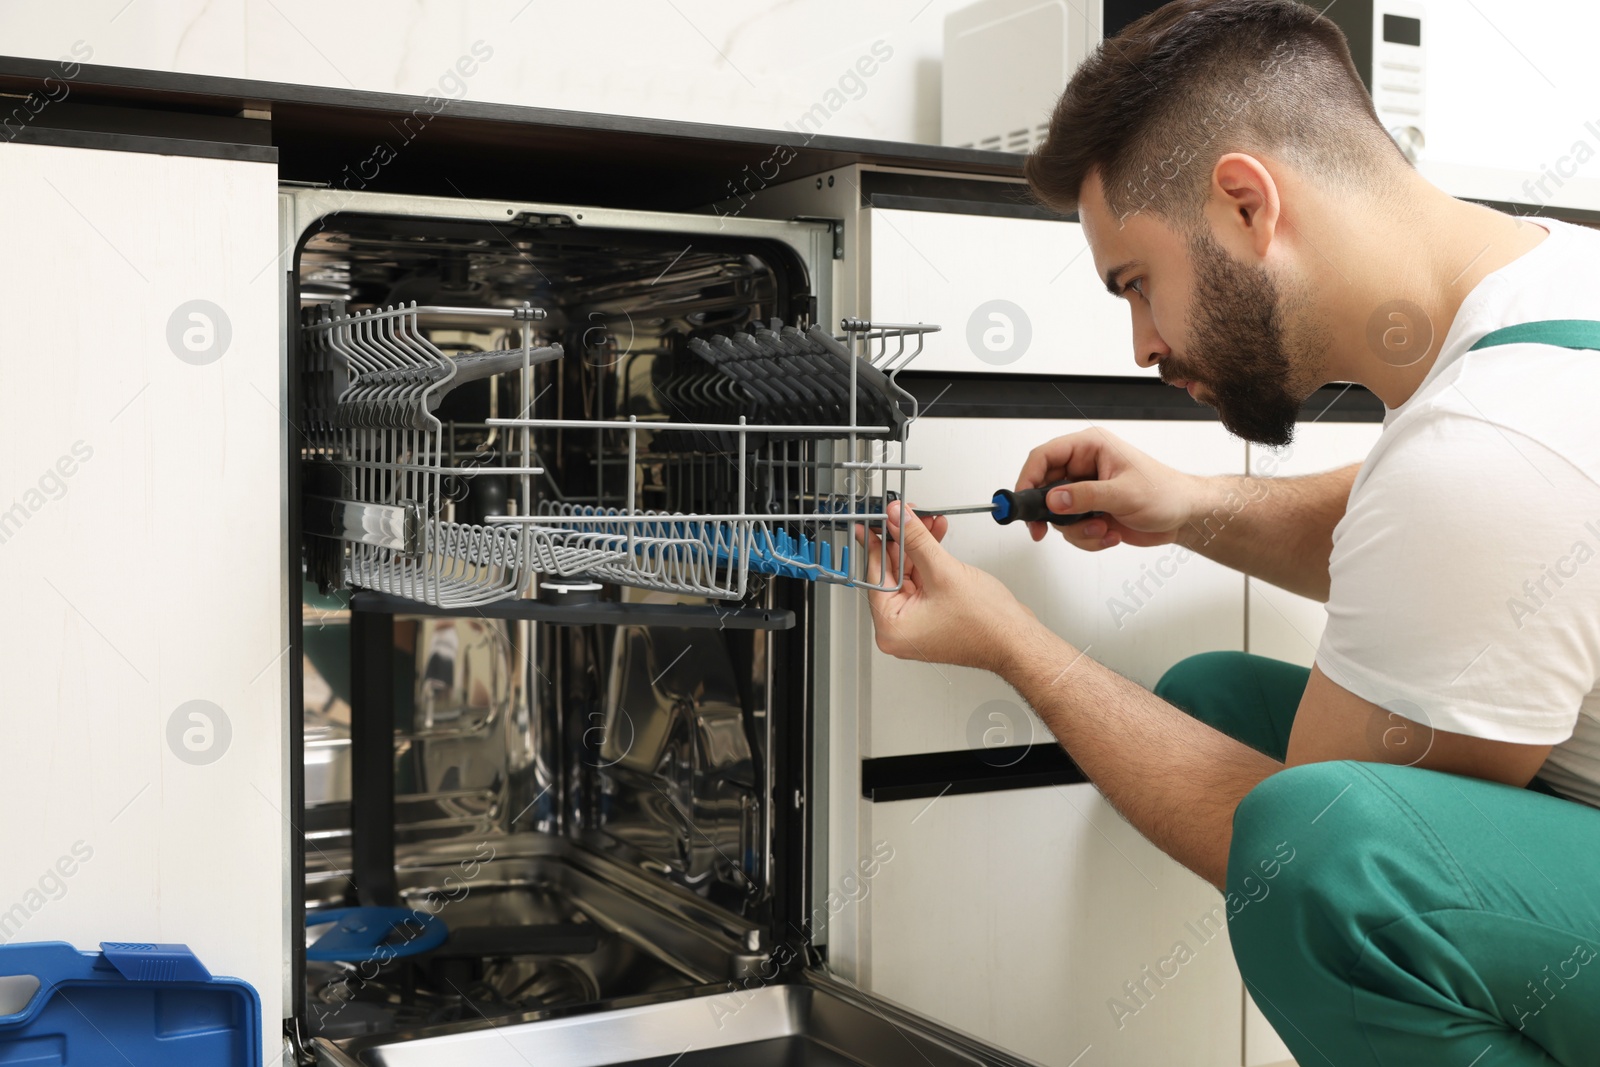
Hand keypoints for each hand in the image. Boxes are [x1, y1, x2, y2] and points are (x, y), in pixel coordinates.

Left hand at [861, 502, 1041, 673]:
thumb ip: (915, 540)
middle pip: (892, 573)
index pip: (875, 576)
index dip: (876, 542)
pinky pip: (924, 580)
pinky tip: (936, 535)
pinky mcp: (933, 615)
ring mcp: (918, 622)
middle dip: (903, 540)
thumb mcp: (943, 572)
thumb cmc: (986, 626)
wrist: (1017, 640)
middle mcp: (901, 628)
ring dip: (919, 545)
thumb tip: (898, 519)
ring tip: (926, 520)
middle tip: (903, 514)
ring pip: (909, 573)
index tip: (870, 522)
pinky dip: (930, 558)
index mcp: (891, 627)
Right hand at [1016, 427, 1199, 550]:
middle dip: (1052, 515)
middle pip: (1044, 488)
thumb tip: (1053, 500)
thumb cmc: (1166, 493)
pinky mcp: (1090, 511)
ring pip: (1056, 514)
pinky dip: (1088, 538)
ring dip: (1077, 530)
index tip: (1022, 504)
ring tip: (1104, 529)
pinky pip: (1071, 529)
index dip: (1027, 479)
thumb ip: (1085, 496)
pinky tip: (1110, 534)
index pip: (1043, 457)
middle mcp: (1083, 467)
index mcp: (1090, 447)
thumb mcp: (1124, 494)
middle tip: (1045, 531)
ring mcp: (1085, 491)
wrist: (1185, 517)